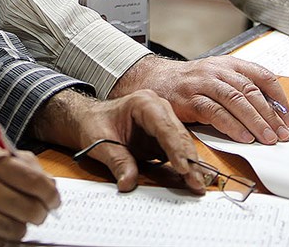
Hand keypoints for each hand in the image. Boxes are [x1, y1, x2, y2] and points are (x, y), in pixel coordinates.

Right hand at [0, 146, 58, 246]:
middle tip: (36, 211)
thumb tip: (48, 183)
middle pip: (32, 209)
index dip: (50, 193)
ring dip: (18, 225)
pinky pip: (4, 243)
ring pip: (20, 229)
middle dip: (39, 212)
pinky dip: (3, 237)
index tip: (53, 198)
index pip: (35, 181)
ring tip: (5, 216)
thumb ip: (15, 163)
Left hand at [31, 89, 207, 193]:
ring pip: (182, 145)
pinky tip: (194, 180)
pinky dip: (184, 166)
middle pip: (178, 136)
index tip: (183, 168)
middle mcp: (159, 109)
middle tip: (197, 183)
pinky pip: (177, 152)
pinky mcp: (163, 137)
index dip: (175, 148)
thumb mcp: (100, 141)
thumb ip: (116, 161)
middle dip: (189, 160)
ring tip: (198, 185)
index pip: (164, 126)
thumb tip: (128, 183)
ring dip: (191, 165)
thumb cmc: (94, 123)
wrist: (89, 119)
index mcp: (144, 103)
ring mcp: (163, 123)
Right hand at [110, 55, 288, 144]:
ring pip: (236, 100)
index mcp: (229, 64)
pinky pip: (214, 112)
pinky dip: (231, 125)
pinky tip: (243, 137)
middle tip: (281, 134)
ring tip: (267, 139)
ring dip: (255, 121)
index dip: (279, 98)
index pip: (262, 76)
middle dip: (270, 115)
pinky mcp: (189, 98)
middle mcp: (217, 71)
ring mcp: (202, 83)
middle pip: (251, 91)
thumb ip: (240, 90)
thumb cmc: (190, 83)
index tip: (287, 118)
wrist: (154, 79)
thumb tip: (270, 115)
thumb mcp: (217, 78)